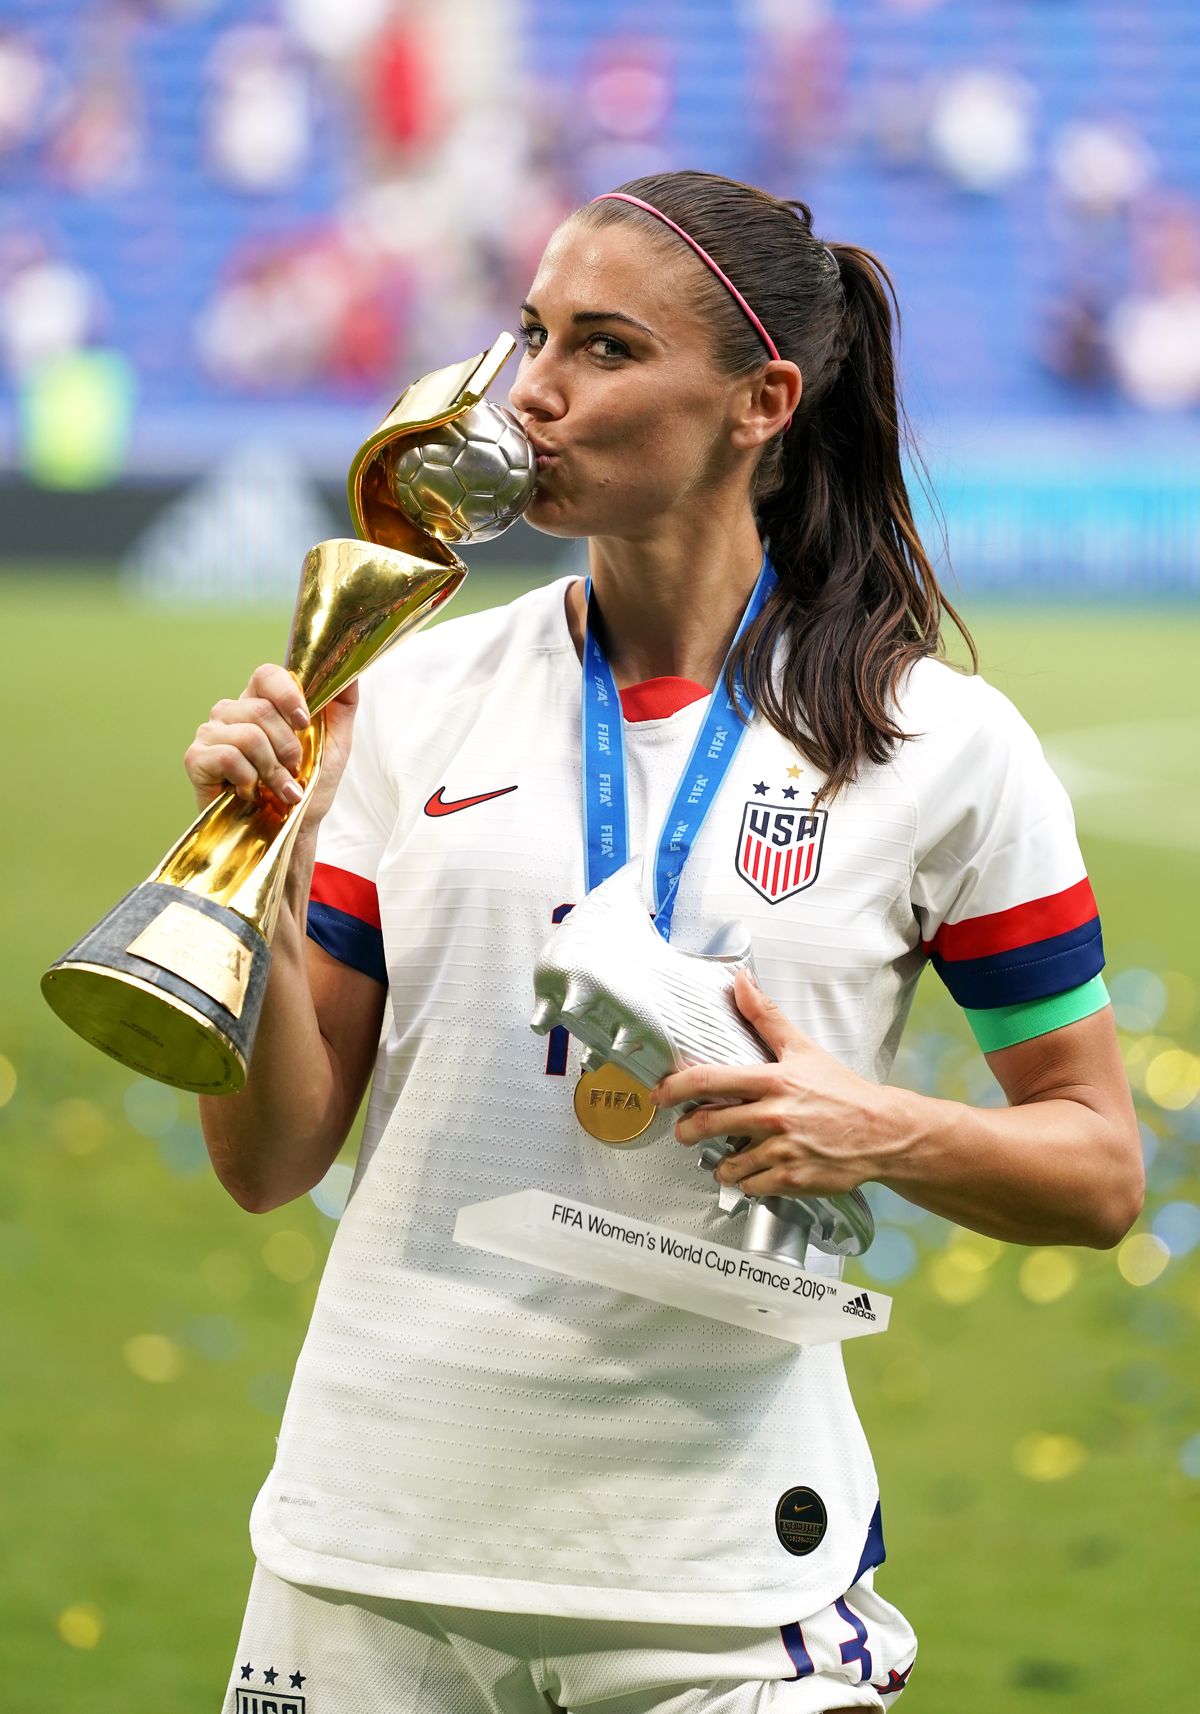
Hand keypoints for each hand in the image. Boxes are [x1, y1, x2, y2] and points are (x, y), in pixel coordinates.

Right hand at [183, 663, 358, 822]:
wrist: (292, 831)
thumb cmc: (310, 787)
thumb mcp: (337, 744)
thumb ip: (342, 703)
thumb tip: (352, 668)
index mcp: (261, 702)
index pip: (267, 674)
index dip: (287, 694)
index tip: (304, 722)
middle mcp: (232, 712)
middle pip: (261, 710)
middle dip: (288, 748)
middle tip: (293, 770)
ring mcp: (211, 733)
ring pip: (248, 735)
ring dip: (272, 769)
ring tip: (276, 787)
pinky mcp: (196, 759)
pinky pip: (227, 756)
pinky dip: (248, 779)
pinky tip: (250, 792)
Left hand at [649, 971, 891, 1198]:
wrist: (882, 1132)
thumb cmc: (842, 1091)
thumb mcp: (802, 1049)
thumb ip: (766, 1017)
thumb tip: (741, 981)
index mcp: (772, 1081)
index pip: (708, 1080)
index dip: (673, 1088)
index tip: (660, 1094)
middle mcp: (773, 1115)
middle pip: (706, 1125)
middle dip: (687, 1131)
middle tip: (686, 1131)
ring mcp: (782, 1150)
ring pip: (726, 1164)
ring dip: (721, 1162)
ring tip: (730, 1154)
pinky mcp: (792, 1179)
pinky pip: (750, 1186)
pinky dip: (748, 1181)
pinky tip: (756, 1170)